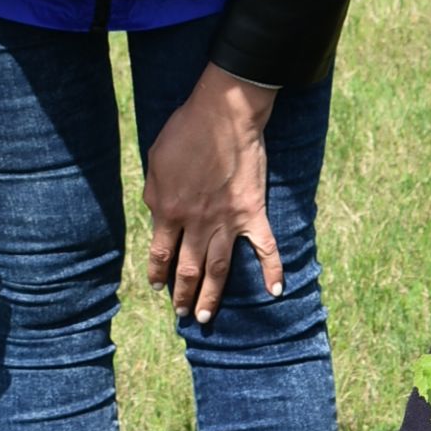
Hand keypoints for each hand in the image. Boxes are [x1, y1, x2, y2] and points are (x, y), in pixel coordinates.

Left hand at [144, 63, 279, 325]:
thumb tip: (157, 215)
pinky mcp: (253, 214)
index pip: (161, 253)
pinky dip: (272, 271)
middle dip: (182, 295)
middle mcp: (197, 224)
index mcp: (169, 211)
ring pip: (219, 269)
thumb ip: (155, 194)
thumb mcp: (156, 162)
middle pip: (188, 269)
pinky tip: (275, 292)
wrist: (224, 115)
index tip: (158, 286)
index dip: (158, 272)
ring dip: (211, 295)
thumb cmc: (186, 132)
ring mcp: (227, 222)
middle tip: (182, 314)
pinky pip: (265, 248)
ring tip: (204, 315)